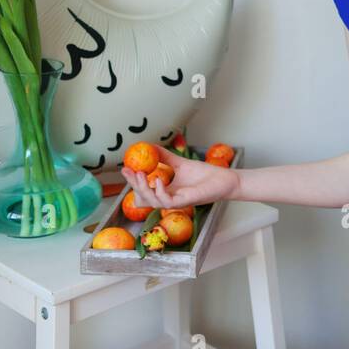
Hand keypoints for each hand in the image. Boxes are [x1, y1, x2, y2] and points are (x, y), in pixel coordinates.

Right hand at [121, 145, 239, 209]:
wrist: (223, 179)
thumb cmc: (204, 174)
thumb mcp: (180, 163)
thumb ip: (165, 157)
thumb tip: (150, 146)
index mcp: (166, 191)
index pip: (145, 189)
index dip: (133, 181)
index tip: (125, 168)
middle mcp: (169, 199)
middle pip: (144, 197)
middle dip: (134, 185)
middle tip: (128, 171)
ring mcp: (176, 202)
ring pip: (153, 201)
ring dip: (144, 188)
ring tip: (140, 174)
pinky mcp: (185, 202)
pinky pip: (167, 201)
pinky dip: (160, 191)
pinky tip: (158, 179)